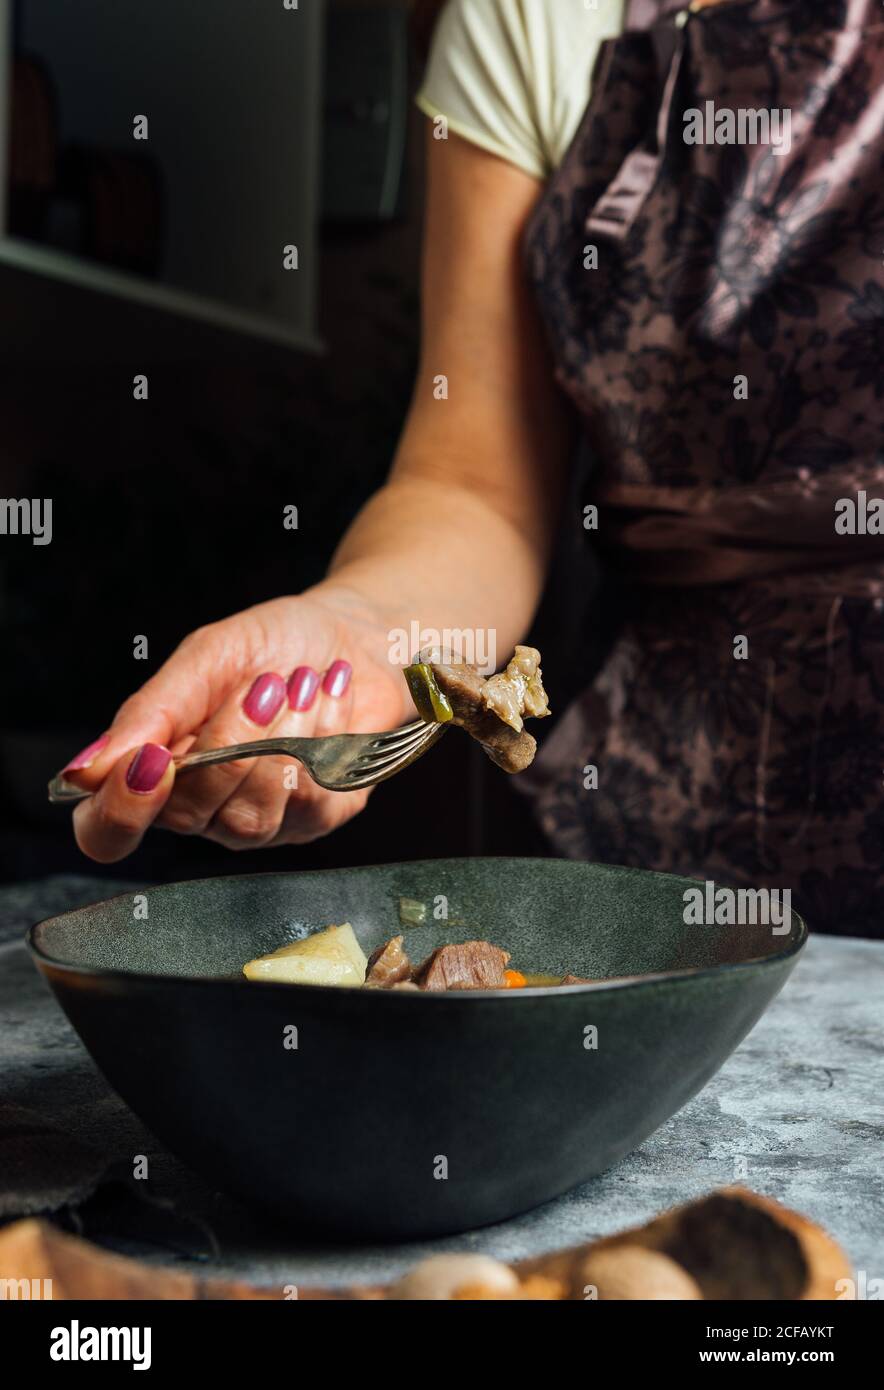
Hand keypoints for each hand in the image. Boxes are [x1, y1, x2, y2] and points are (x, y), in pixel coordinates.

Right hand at [64, 586, 411, 862]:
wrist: (356, 636)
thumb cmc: (273, 644)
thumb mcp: (203, 660)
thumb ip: (149, 714)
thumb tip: (85, 770)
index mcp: (154, 770)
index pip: (107, 831)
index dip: (120, 813)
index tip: (155, 760)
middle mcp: (200, 807)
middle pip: (189, 815)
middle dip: (231, 742)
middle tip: (262, 685)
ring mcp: (258, 821)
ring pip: (251, 816)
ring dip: (283, 739)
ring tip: (301, 685)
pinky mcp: (314, 819)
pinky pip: (310, 802)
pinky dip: (324, 739)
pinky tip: (329, 701)